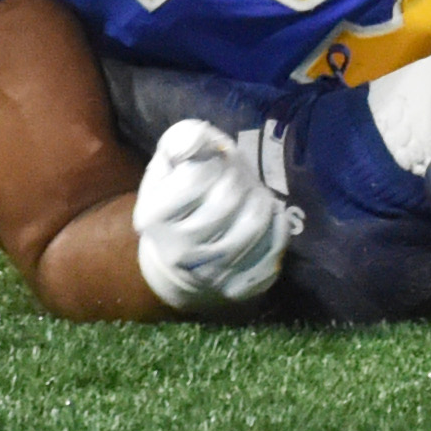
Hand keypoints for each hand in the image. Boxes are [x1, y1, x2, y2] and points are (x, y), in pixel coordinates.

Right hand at [132, 118, 300, 313]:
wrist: (179, 258)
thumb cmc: (180, 197)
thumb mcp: (171, 163)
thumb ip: (182, 141)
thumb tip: (193, 143)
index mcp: (153, 216)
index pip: (196, 177)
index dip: (213, 162)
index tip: (215, 163)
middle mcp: (177, 250)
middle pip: (227, 200)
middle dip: (241, 179)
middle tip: (241, 177)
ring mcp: (207, 274)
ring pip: (253, 225)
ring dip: (261, 201)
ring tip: (255, 196)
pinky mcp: (237, 288)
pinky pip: (272, 253)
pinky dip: (277, 229)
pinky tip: (270, 219)